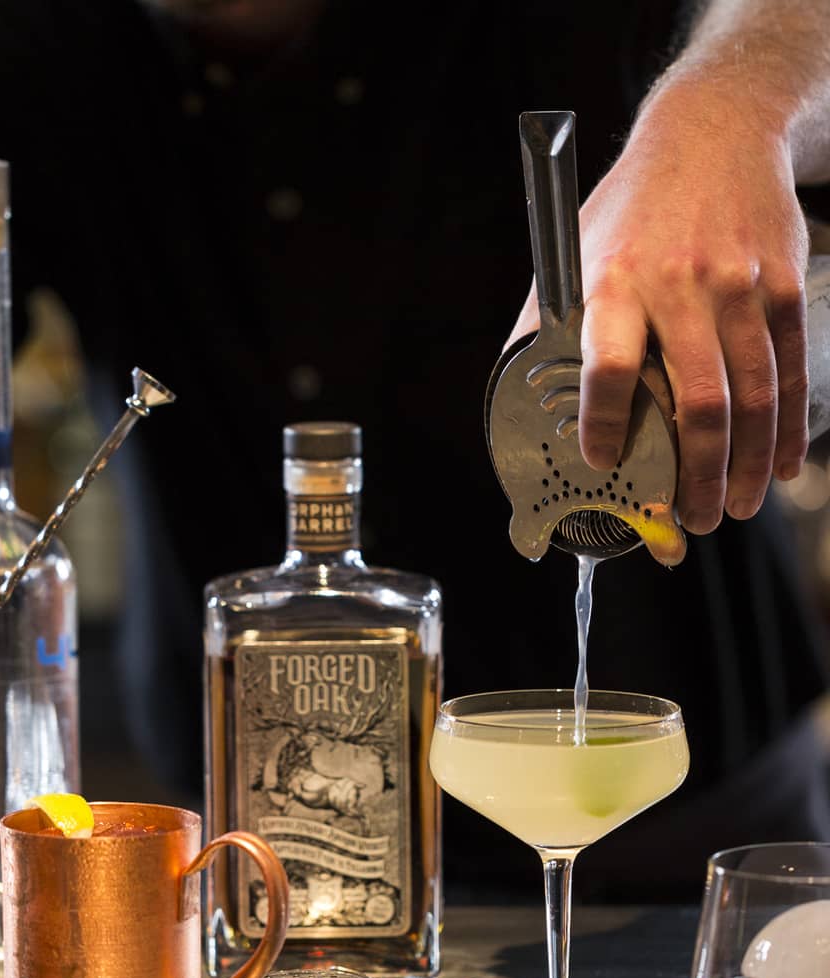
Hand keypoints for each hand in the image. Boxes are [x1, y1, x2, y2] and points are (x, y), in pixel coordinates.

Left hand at [507, 83, 810, 534]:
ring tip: (734, 509)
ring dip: (745, 467)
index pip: (609, 366)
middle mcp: (680, 285)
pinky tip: (780, 466)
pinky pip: (790, 372)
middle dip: (696, 476)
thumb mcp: (574, 249)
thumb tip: (516, 397)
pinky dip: (787, 431)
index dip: (604, 424)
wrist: (715, 129)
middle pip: (697, 403)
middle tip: (691, 520)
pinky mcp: (782, 285)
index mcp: (615, 281)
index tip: (602, 463)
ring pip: (753, 398)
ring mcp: (740, 285)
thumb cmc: (632, 205)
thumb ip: (547, 323)